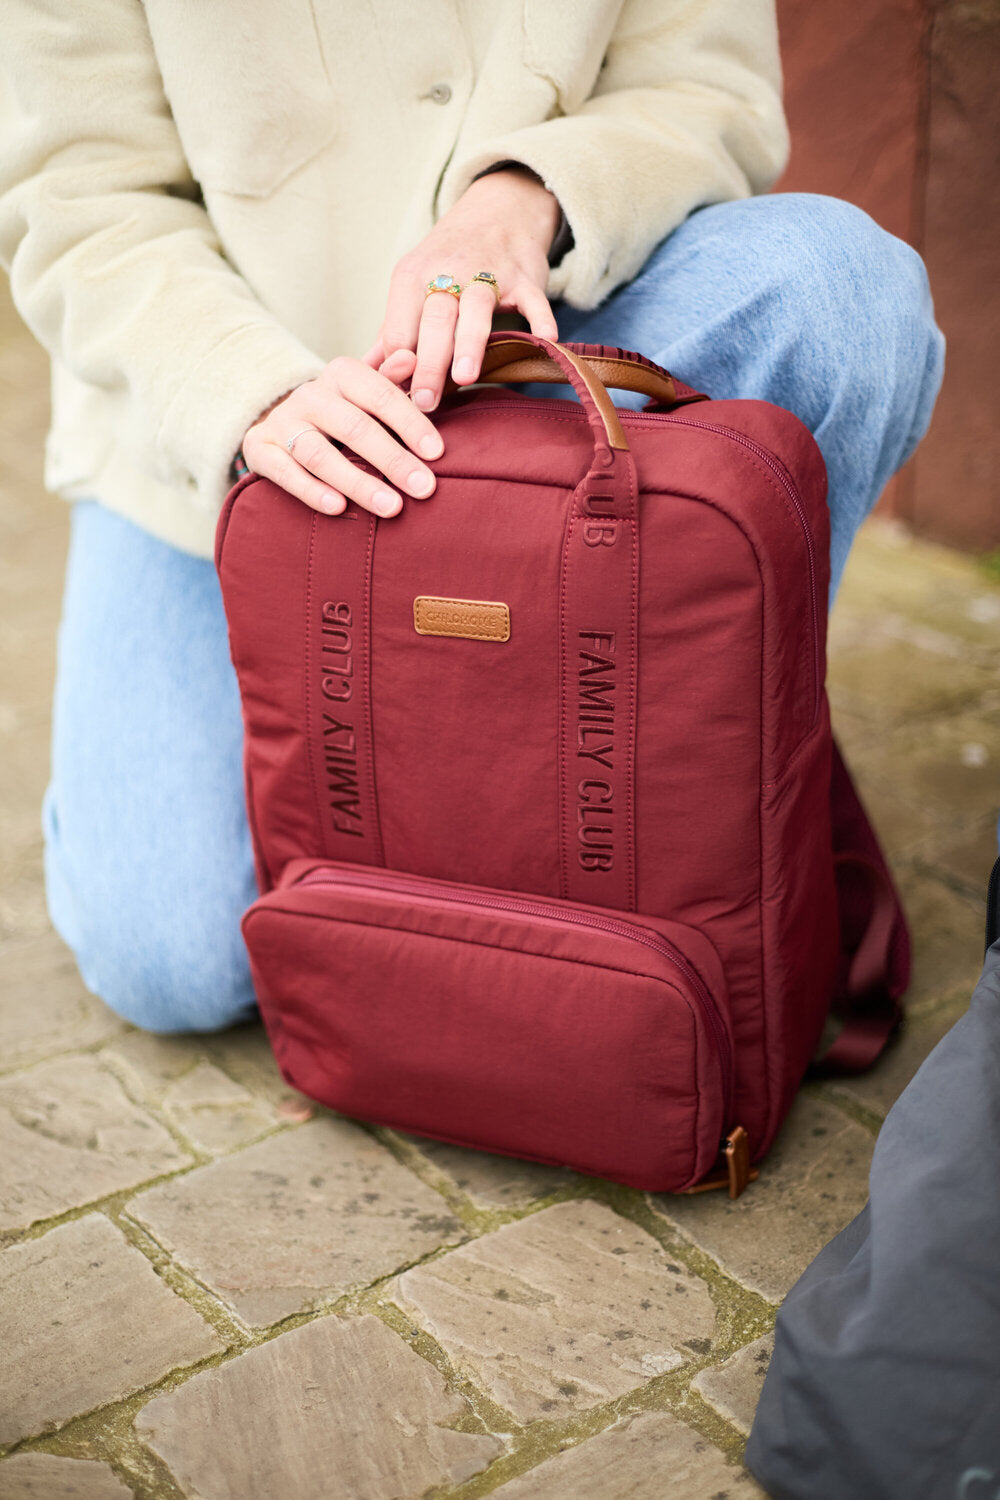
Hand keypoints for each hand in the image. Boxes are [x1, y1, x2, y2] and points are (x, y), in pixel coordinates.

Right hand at [241, 352, 442, 517]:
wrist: (282, 421)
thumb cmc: (343, 412)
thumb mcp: (368, 394)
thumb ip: (391, 382)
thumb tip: (412, 359)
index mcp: (343, 374)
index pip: (380, 395)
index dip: (411, 424)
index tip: (437, 454)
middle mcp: (310, 394)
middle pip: (354, 427)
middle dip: (393, 460)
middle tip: (424, 488)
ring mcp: (282, 422)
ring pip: (319, 453)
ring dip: (357, 482)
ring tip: (391, 507)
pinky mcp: (259, 449)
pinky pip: (285, 472)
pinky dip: (311, 491)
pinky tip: (338, 508)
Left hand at [364, 166, 560, 411]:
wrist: (496, 212)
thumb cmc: (447, 263)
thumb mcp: (413, 286)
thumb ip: (393, 332)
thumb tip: (366, 372)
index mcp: (411, 276)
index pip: (400, 328)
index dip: (399, 366)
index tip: (400, 400)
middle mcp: (448, 271)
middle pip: (434, 320)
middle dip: (428, 361)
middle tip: (425, 400)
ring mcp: (489, 272)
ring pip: (476, 308)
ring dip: (469, 342)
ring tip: (464, 377)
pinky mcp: (525, 277)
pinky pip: (533, 299)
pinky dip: (540, 319)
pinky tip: (544, 341)